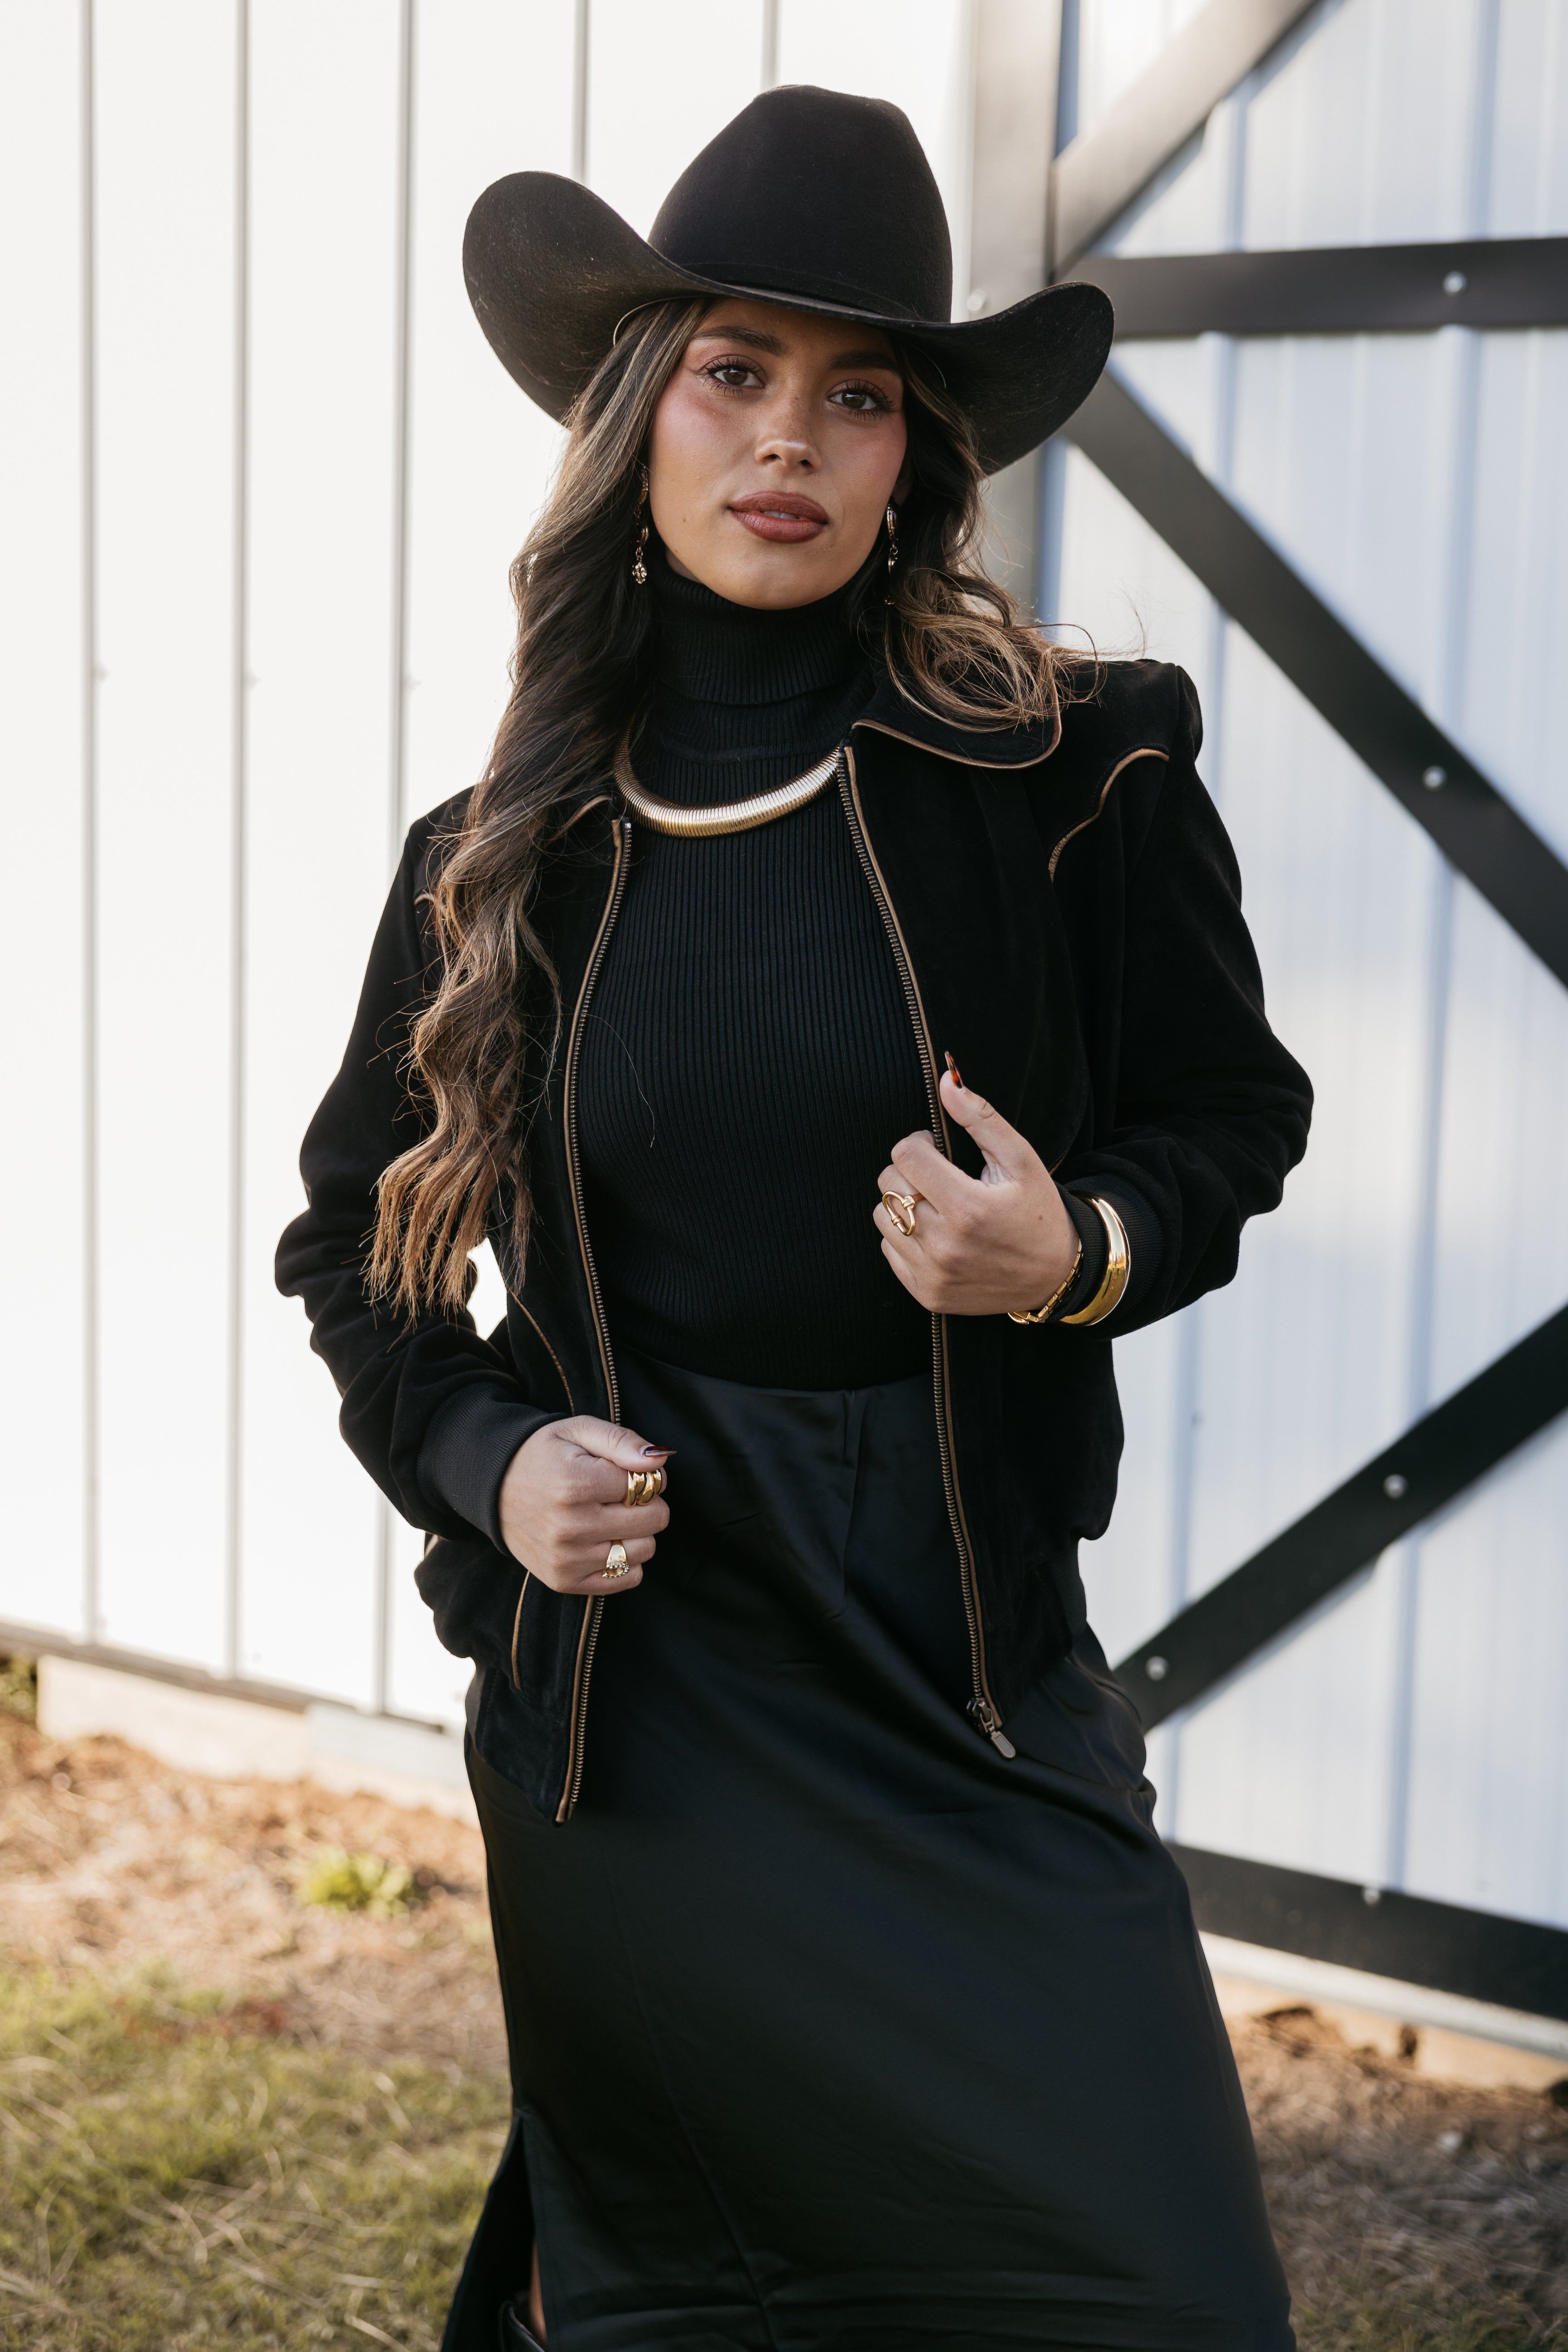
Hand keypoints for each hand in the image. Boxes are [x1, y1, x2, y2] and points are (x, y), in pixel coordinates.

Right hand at [497, 1417, 671, 1594]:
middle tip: (622, 1495)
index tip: (628, 1473)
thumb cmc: (542, 1455)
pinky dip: (627, 1560)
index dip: (646, 1475)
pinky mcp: (564, 1581)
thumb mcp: (577, 1431)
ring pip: (644, 1550)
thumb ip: (621, 1440)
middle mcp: (571, 1526)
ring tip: (612, 1517)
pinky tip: (607, 1541)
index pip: (647, 1484)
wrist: (493, 1488)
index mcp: (575, 1483)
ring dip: (638, 1532)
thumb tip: (660, 1459)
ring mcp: (567, 1559)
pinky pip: (627, 1578)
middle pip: (653, 1520)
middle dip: (647, 1503)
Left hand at [873, 1066, 1079, 1317]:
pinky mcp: (926, 1293)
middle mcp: (945, 1244)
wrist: (1055, 1275)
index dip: (919, 1143)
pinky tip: (936, 1234)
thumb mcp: (1020, 1159)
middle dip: (910, 1171)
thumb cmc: (1038, 1212)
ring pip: (883, 1216)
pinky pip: (888, 1250)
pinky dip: (905, 1237)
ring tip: (937, 1205)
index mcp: (968, 1207)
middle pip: (889, 1184)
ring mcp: (933, 1273)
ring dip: (903, 1203)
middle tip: (940, 1177)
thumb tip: (947, 1082)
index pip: (905, 1154)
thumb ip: (981, 1118)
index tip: (937, 1150)